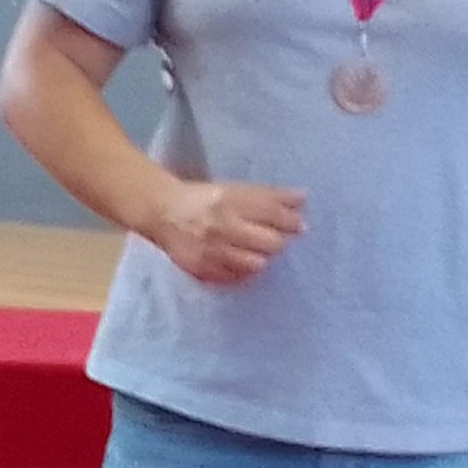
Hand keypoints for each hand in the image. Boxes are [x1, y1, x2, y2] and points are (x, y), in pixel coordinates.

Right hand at [147, 179, 306, 284]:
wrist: (164, 212)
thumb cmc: (208, 200)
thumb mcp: (237, 190)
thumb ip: (271, 196)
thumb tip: (304, 198)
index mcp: (231, 201)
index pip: (272, 214)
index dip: (292, 222)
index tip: (299, 226)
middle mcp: (221, 226)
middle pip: (270, 243)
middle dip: (279, 242)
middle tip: (277, 240)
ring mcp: (211, 250)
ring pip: (256, 264)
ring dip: (263, 258)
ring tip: (258, 251)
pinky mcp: (202, 269)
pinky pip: (236, 278)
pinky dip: (244, 272)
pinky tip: (241, 262)